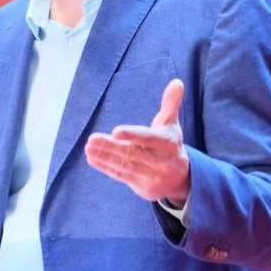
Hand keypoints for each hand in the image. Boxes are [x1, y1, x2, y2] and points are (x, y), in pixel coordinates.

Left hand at [84, 78, 190, 205]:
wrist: (182, 179)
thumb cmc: (170, 145)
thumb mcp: (171, 125)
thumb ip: (170, 104)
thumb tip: (177, 82)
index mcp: (170, 144)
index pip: (150, 139)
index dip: (133, 135)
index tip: (116, 131)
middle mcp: (164, 162)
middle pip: (133, 153)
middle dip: (110, 146)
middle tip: (92, 138)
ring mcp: (154, 177)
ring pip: (125, 165)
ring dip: (104, 156)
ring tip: (89, 148)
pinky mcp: (144, 188)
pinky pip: (122, 176)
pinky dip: (105, 167)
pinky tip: (92, 158)